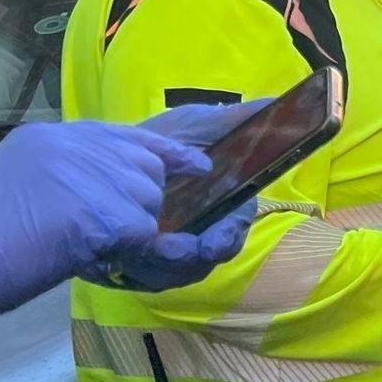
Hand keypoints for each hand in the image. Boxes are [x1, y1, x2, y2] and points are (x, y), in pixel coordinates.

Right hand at [0, 119, 221, 320]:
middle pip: (147, 171)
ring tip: (87, 243)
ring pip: (148, 203)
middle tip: (109, 230)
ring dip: (131, 231)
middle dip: (139, 204)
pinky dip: (126, 250)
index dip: (167, 153)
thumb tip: (113, 186)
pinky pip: (141, 232)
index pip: (130, 136)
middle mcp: (80, 146)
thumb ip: (73, 173)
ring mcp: (94, 174)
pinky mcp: (106, 213)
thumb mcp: (26, 179)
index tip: (195, 164)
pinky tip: (92, 254)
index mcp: (58, 136)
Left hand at [96, 99, 275, 290]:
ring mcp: (175, 250)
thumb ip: (236, 119)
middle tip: (167, 250)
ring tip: (139, 249)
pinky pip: (146, 279)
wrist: (108, 154)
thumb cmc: (163, 138)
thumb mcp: (198, 124)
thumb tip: (274, 101)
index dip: (227, 237)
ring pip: (177, 274)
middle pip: (207, 259)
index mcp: (226, 203)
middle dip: (189, 259)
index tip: (214, 242)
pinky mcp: (144, 261)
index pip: (236, 227)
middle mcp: (205, 231)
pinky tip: (120, 254)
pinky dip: (136, 270)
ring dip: (160, 268)